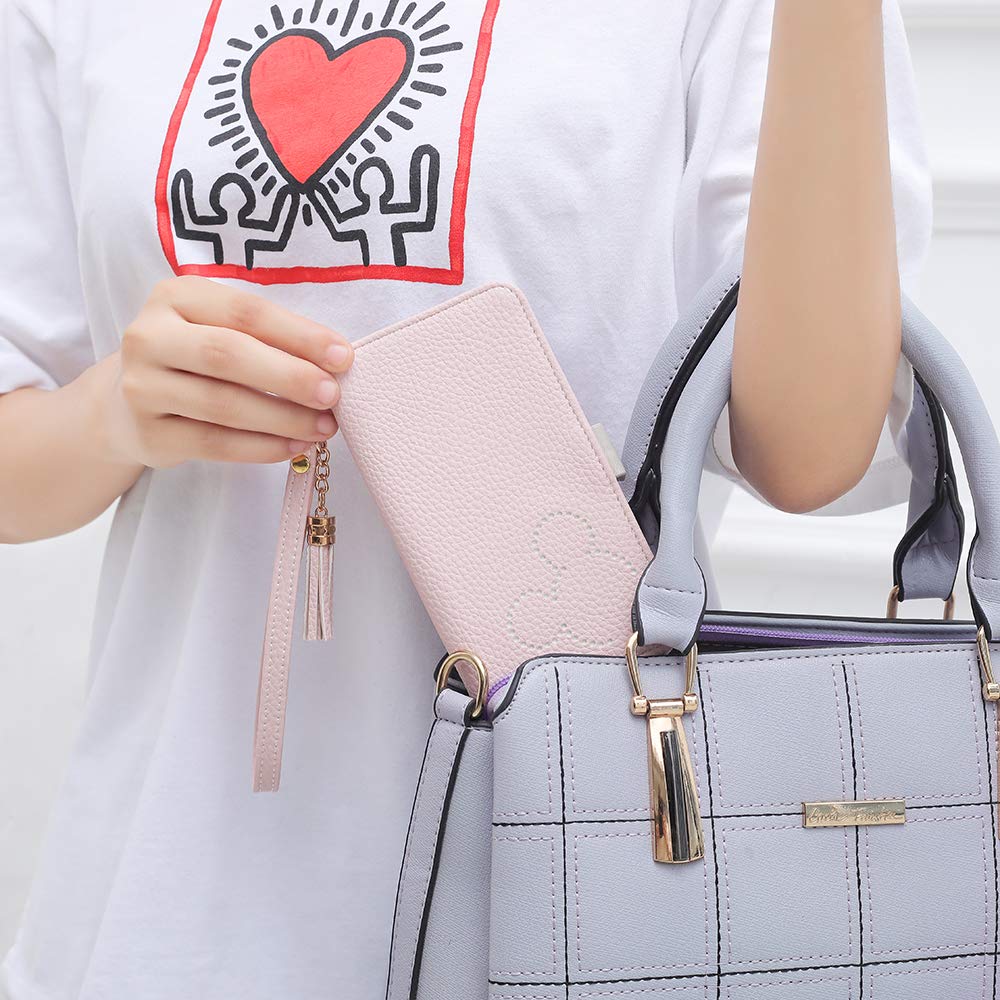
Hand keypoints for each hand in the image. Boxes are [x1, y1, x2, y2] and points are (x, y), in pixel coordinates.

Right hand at [103, 276, 353, 467]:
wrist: (126, 405)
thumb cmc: (195, 360)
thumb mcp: (220, 330)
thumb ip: (268, 337)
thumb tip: (336, 363)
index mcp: (175, 296)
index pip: (245, 312)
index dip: (299, 335)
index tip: (344, 357)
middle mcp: (148, 336)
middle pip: (228, 354)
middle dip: (290, 377)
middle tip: (333, 395)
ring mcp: (141, 387)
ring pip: (223, 404)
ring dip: (283, 418)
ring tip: (323, 427)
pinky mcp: (148, 434)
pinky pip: (214, 444)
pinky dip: (262, 447)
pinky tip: (294, 446)